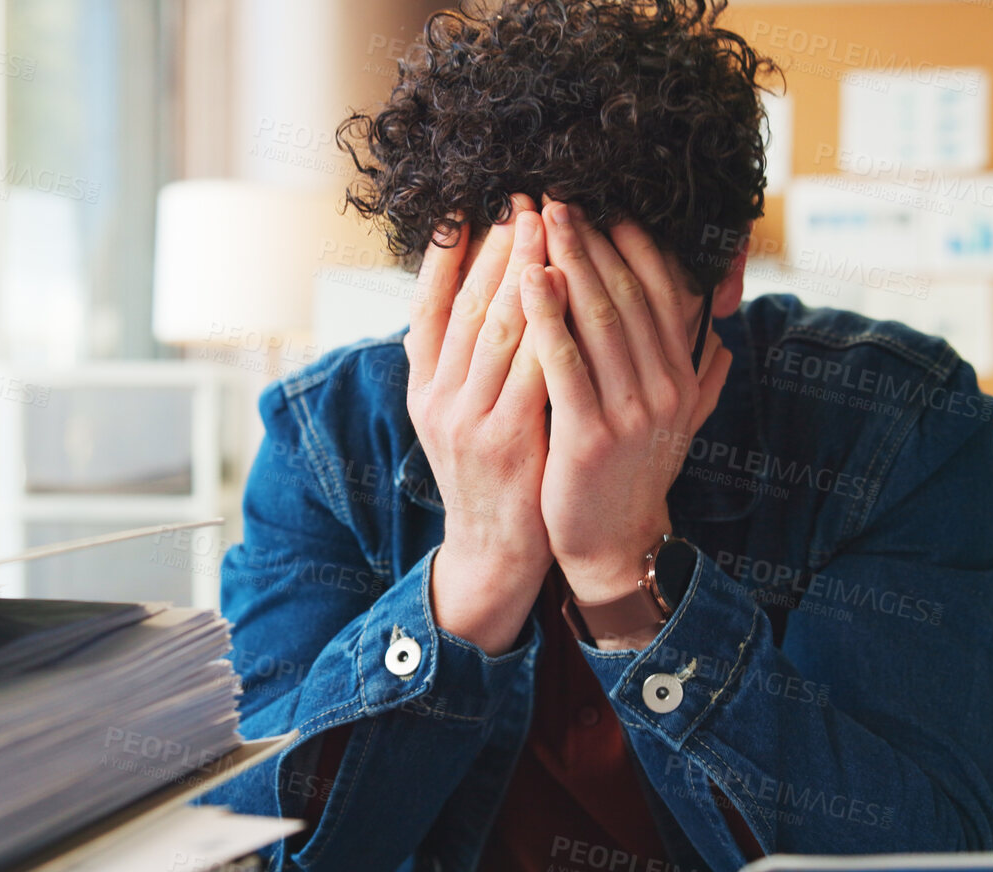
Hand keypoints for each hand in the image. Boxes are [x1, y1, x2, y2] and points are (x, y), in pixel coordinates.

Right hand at [406, 196, 553, 654]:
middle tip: (528, 199)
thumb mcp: (460, 412)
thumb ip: (461, 359)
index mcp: (423, 385)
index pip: (429, 302)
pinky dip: (550, 326)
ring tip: (551, 228)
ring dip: (526, 272)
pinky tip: (569, 292)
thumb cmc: (493, 470)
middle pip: (468, 305)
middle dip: (499, 247)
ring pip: (498, 328)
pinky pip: (532, 371)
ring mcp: (467, 420)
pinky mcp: (505, 442)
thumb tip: (467, 297)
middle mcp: (437, 397)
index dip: (453, 251)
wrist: (495, 550)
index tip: (478, 205)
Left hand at [523, 202, 734, 615]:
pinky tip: (527, 280)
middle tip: (560, 196)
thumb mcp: (677, 423)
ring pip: (599, 319)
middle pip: (628, 295)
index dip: (633, 245)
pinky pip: (565, 363)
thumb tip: (724, 334)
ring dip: (568, 262)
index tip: (603, 204)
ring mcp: (630, 412)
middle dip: (593, 240)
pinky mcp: (589, 434)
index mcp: (683, 376)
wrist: (612, 545)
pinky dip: (547, 316)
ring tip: (540, 220)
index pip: (662, 293)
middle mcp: (664, 387)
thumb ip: (701, 377)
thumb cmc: (634, 476)